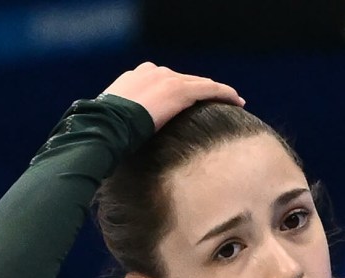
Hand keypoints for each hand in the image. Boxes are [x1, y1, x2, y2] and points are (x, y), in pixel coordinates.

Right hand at [103, 62, 245, 128]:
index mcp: (138, 76)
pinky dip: (225, 94)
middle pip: (186, 80)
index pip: (166, 81)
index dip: (182, 90)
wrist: (107, 123)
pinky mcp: (180, 89)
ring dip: (218, 92)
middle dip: (203, 90)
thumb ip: (130, 119)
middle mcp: (154, 72)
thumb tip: (131, 137)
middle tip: (219, 102)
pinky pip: (210, 89)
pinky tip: (238, 101)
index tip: (192, 101)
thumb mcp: (117, 119)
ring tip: (234, 101)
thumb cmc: (107, 129)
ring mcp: (168, 78)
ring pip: (201, 83)